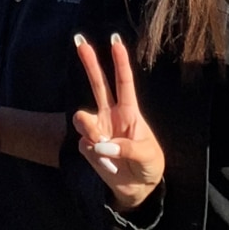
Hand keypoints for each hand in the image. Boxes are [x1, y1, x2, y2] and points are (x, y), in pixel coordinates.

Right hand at [72, 33, 163, 212]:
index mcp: (130, 111)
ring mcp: (97, 129)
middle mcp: (111, 115)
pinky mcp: (87, 146)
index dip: (120, 62)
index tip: (115, 41)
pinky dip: (97, 157)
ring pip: (82, 117)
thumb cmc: (149, 164)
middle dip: (90, 62)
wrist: (138, 188)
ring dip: (90, 130)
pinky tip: (109, 166)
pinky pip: (85, 145)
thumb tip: (100, 144)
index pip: (124, 82)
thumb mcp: (147, 154)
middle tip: (80, 40)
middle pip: (98, 84)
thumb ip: (125, 148)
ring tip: (103, 146)